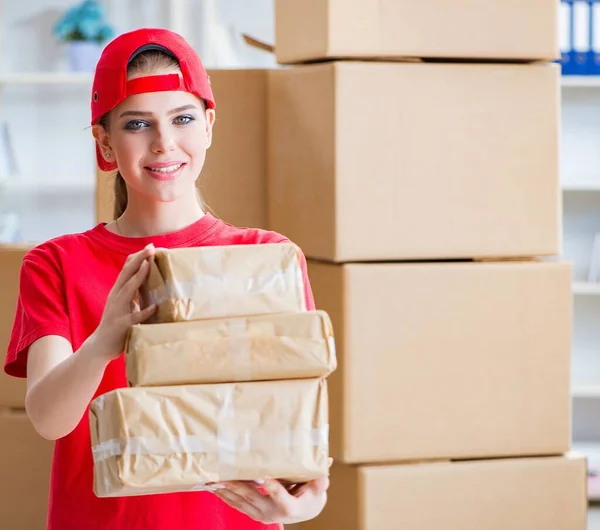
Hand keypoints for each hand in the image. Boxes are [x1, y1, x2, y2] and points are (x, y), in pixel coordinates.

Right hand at [92, 243, 156, 360]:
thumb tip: (148, 278)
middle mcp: (116, 297)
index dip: (137, 257)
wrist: (100, 345)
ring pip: (128, 290)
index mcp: (118, 291)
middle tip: (151, 247)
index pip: (127, 269)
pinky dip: (144, 311)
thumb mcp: (125, 303)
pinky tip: (155, 306)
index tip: (150, 245)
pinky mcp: (121, 325)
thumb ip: (134, 291)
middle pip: (126, 274)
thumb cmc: (117, 323)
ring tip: (149, 265)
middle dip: (139, 259)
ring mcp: (117, 310)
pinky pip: (134, 317)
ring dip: (138, 276)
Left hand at [212, 476, 328, 523]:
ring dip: (226, 490)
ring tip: (212, 480)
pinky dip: (225, 496)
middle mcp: (274, 513)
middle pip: (254, 497)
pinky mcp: (254, 513)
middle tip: (224, 474)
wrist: (304, 511)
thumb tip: (326, 461)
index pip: (281, 497)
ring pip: (241, 501)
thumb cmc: (312, 494)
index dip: (272, 487)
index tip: (262, 476)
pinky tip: (214, 488)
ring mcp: (262, 515)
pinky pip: (237, 505)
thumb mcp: (319, 487)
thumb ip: (320, 476)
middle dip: (237, 485)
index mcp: (291, 506)